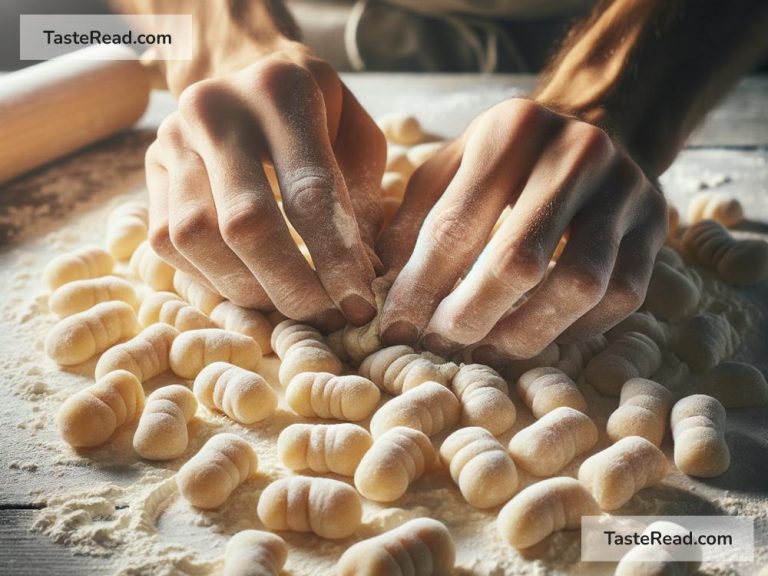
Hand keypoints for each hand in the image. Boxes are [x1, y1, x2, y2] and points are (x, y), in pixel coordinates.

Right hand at [145, 46, 385, 330]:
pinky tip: (250, 286)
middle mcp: (215, 110)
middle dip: (290, 286)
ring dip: (248, 289)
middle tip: (326, 317)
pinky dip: (211, 277)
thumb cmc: (315, 111)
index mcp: (281, 92)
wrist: (242, 70)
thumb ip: (361, 199)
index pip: (310, 192)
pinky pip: (169, 244)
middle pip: (245, 222)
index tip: (359, 303)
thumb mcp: (357, 137)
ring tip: (290, 306)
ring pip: (197, 238)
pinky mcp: (150, 170)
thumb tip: (362, 275)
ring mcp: (172, 139)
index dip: (336, 259)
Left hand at [377, 98, 666, 358]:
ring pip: (580, 285)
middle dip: (472, 316)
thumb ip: (413, 219)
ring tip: (486, 349)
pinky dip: (576, 328)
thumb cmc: (507, 157)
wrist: (595, 125)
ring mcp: (625, 190)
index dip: (420, 286)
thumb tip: (381, 287)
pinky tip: (537, 334)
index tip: (396, 328)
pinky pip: (621, 296)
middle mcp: (576, 153)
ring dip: (526, 333)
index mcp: (511, 130)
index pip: (456, 224)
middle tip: (442, 344)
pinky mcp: (654, 226)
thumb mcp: (451, 166)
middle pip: (519, 260)